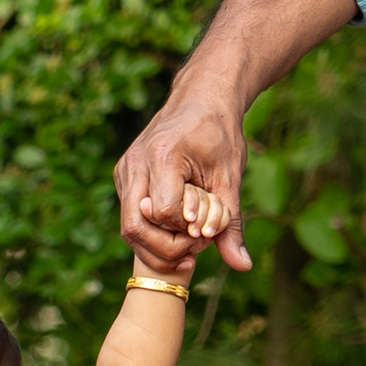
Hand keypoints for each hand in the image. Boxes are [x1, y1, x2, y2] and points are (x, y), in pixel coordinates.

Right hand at [116, 91, 250, 273]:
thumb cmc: (219, 134)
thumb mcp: (230, 178)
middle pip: (134, 227)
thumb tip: (242, 266)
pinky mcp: (124, 176)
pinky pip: (130, 215)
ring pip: (128, 226)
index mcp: (162, 157)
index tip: (206, 228)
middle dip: (164, 249)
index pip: (164, 213)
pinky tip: (176, 231)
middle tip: (193, 252)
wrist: (201, 99)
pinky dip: (151, 231)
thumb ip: (231, 224)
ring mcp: (125, 170)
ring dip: (156, 245)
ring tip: (186, 245)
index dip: (185, 230)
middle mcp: (135, 163)